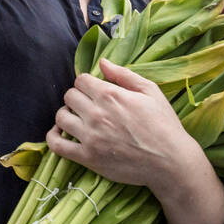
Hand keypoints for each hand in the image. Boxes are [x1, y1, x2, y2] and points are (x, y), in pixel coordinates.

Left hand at [47, 58, 196, 191]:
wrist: (170, 161)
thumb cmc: (164, 124)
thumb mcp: (151, 91)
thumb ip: (124, 74)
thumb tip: (101, 62)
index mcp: (111, 95)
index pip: (81, 80)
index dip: (87, 83)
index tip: (94, 90)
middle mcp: (96, 114)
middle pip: (69, 96)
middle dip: (77, 97)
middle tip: (88, 105)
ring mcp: (90, 137)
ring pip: (60, 117)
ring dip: (66, 115)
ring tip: (77, 119)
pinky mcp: (87, 158)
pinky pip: (57, 145)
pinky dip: (53, 137)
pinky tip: (61, 133)